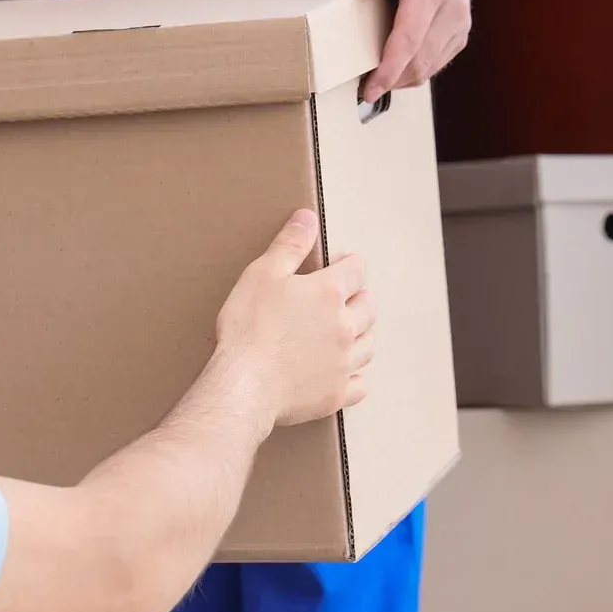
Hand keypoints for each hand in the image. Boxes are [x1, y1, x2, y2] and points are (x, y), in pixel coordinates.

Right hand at [215, 210, 375, 427]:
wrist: (244, 385)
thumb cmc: (249, 328)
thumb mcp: (262, 274)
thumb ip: (289, 245)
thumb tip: (307, 218)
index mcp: (329, 293)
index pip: (356, 271)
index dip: (349, 264)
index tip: (340, 264)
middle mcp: (345, 326)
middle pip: (368, 308)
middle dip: (358, 299)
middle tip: (345, 298)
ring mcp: (343, 362)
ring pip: (368, 345)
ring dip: (361, 335)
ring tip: (346, 332)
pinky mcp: (336, 393)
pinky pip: (360, 384)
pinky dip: (355, 375)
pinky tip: (343, 371)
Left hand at [350, 0, 473, 102]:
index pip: (409, 40)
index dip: (388, 71)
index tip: (369, 91)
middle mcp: (452, 9)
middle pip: (420, 61)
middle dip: (391, 81)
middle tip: (363, 89)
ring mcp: (461, 22)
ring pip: (430, 67)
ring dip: (402, 80)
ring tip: (376, 80)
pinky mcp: (462, 32)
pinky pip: (438, 62)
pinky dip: (416, 71)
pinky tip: (396, 69)